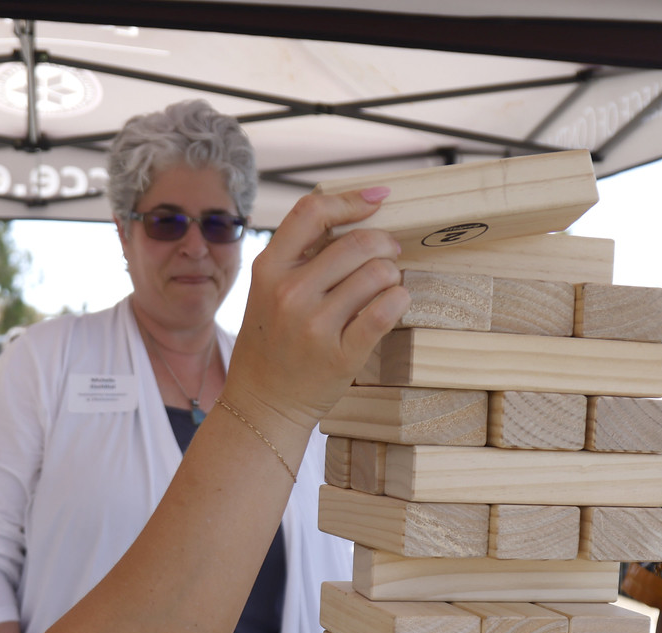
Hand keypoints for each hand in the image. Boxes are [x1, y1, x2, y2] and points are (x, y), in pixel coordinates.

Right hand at [222, 187, 408, 432]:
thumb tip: (352, 220)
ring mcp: (314, 326)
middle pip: (357, 243)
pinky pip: (385, 311)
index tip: (377, 200)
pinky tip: (395, 302)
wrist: (262, 403)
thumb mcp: (267, 291)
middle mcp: (289, 293)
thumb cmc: (272, 344)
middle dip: (385, 244)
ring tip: (386, 285)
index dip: (351, 199)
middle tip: (391, 254)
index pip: (312, 212)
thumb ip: (298, 258)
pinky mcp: (340, 355)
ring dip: (392, 275)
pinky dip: (399, 300)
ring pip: (377, 274)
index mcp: (269, 269)